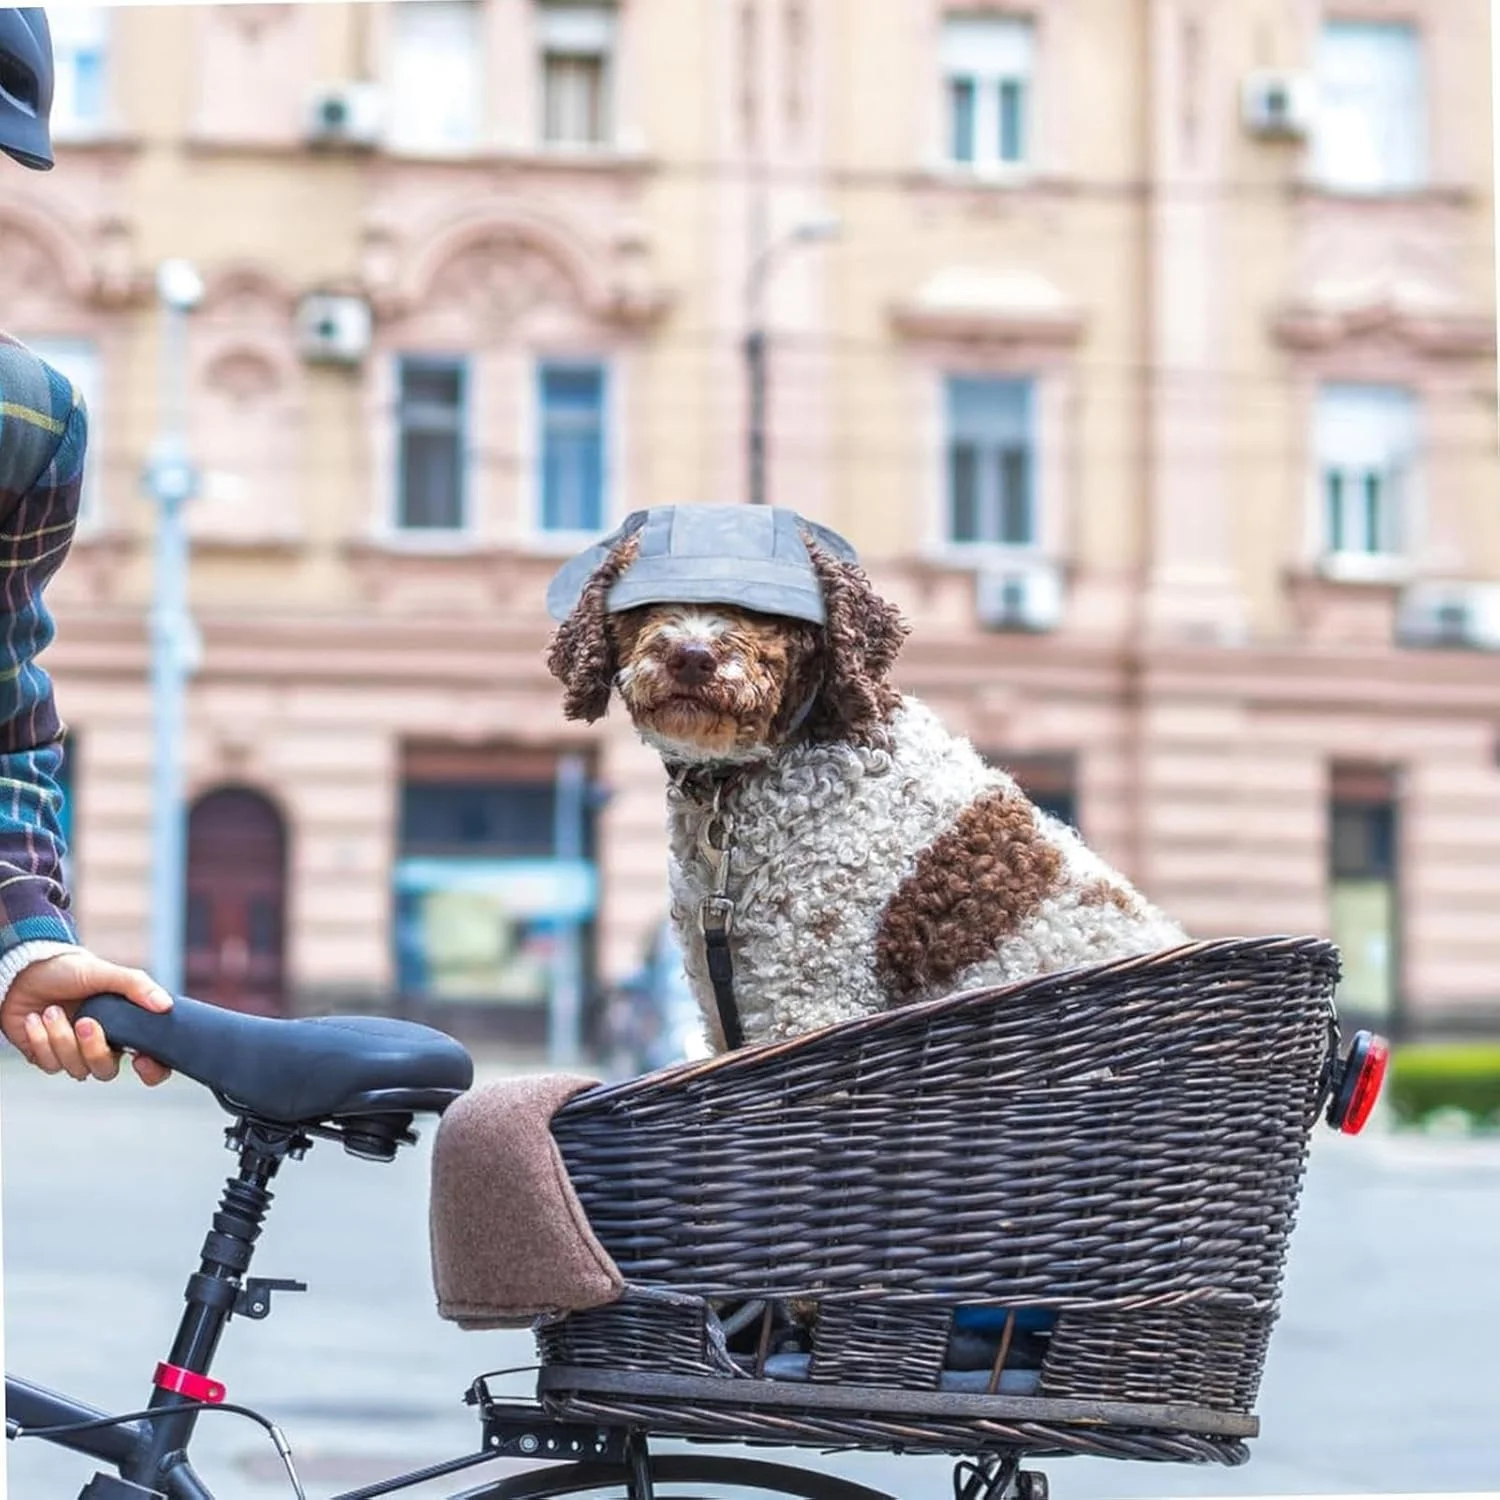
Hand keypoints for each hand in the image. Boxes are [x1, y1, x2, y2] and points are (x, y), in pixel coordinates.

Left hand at [0, 950, 172, 1084]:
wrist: (25, 971)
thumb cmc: (69, 971)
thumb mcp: (106, 973)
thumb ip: (137, 987)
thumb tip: (165, 1005)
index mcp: (125, 1028)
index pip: (152, 1062)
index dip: (152, 1070)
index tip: (141, 1059)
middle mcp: (102, 1045)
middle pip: (107, 1071)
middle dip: (94, 1049)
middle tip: (84, 1022)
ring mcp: (74, 1054)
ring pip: (76, 1069)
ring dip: (61, 1038)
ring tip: (52, 1010)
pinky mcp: (48, 1057)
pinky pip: (49, 1064)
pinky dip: (41, 1039)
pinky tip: (35, 1019)